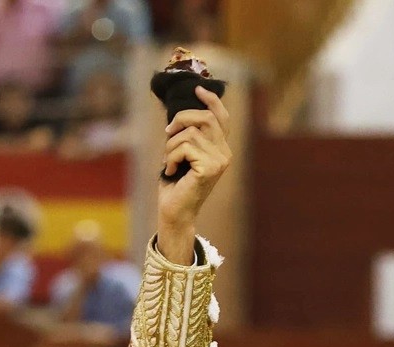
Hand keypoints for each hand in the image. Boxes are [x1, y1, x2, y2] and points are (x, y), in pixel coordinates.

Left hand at [157, 85, 230, 262]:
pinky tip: (170, 171)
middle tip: (167, 134)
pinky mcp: (210, 168)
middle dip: (180, 120)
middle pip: (204, 118)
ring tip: (169, 162)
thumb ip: (186, 135)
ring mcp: (220, 161)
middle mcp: (225, 153)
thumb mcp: (181, 154)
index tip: (197, 89)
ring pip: (189, 133)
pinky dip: (171, 157)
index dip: (211, 100)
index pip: (221, 117)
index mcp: (221, 148)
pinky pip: (184, 147)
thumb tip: (177, 114)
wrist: (175, 211)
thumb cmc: (175, 184)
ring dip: (170, 146)